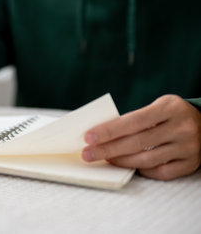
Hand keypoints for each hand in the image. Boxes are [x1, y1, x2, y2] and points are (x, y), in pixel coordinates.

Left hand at [82, 95, 200, 179]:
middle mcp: (181, 128)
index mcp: (170, 108)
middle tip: (88, 153)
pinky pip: (160, 172)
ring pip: (146, 160)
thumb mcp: (157, 106)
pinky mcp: (190, 164)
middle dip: (108, 150)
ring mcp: (188, 147)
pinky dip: (141, 170)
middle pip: (137, 143)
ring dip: (120, 161)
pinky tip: (128, 165)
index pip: (133, 121)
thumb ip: (134, 118)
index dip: (108, 131)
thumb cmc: (171, 114)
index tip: (88, 137)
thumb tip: (101, 133)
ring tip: (105, 159)